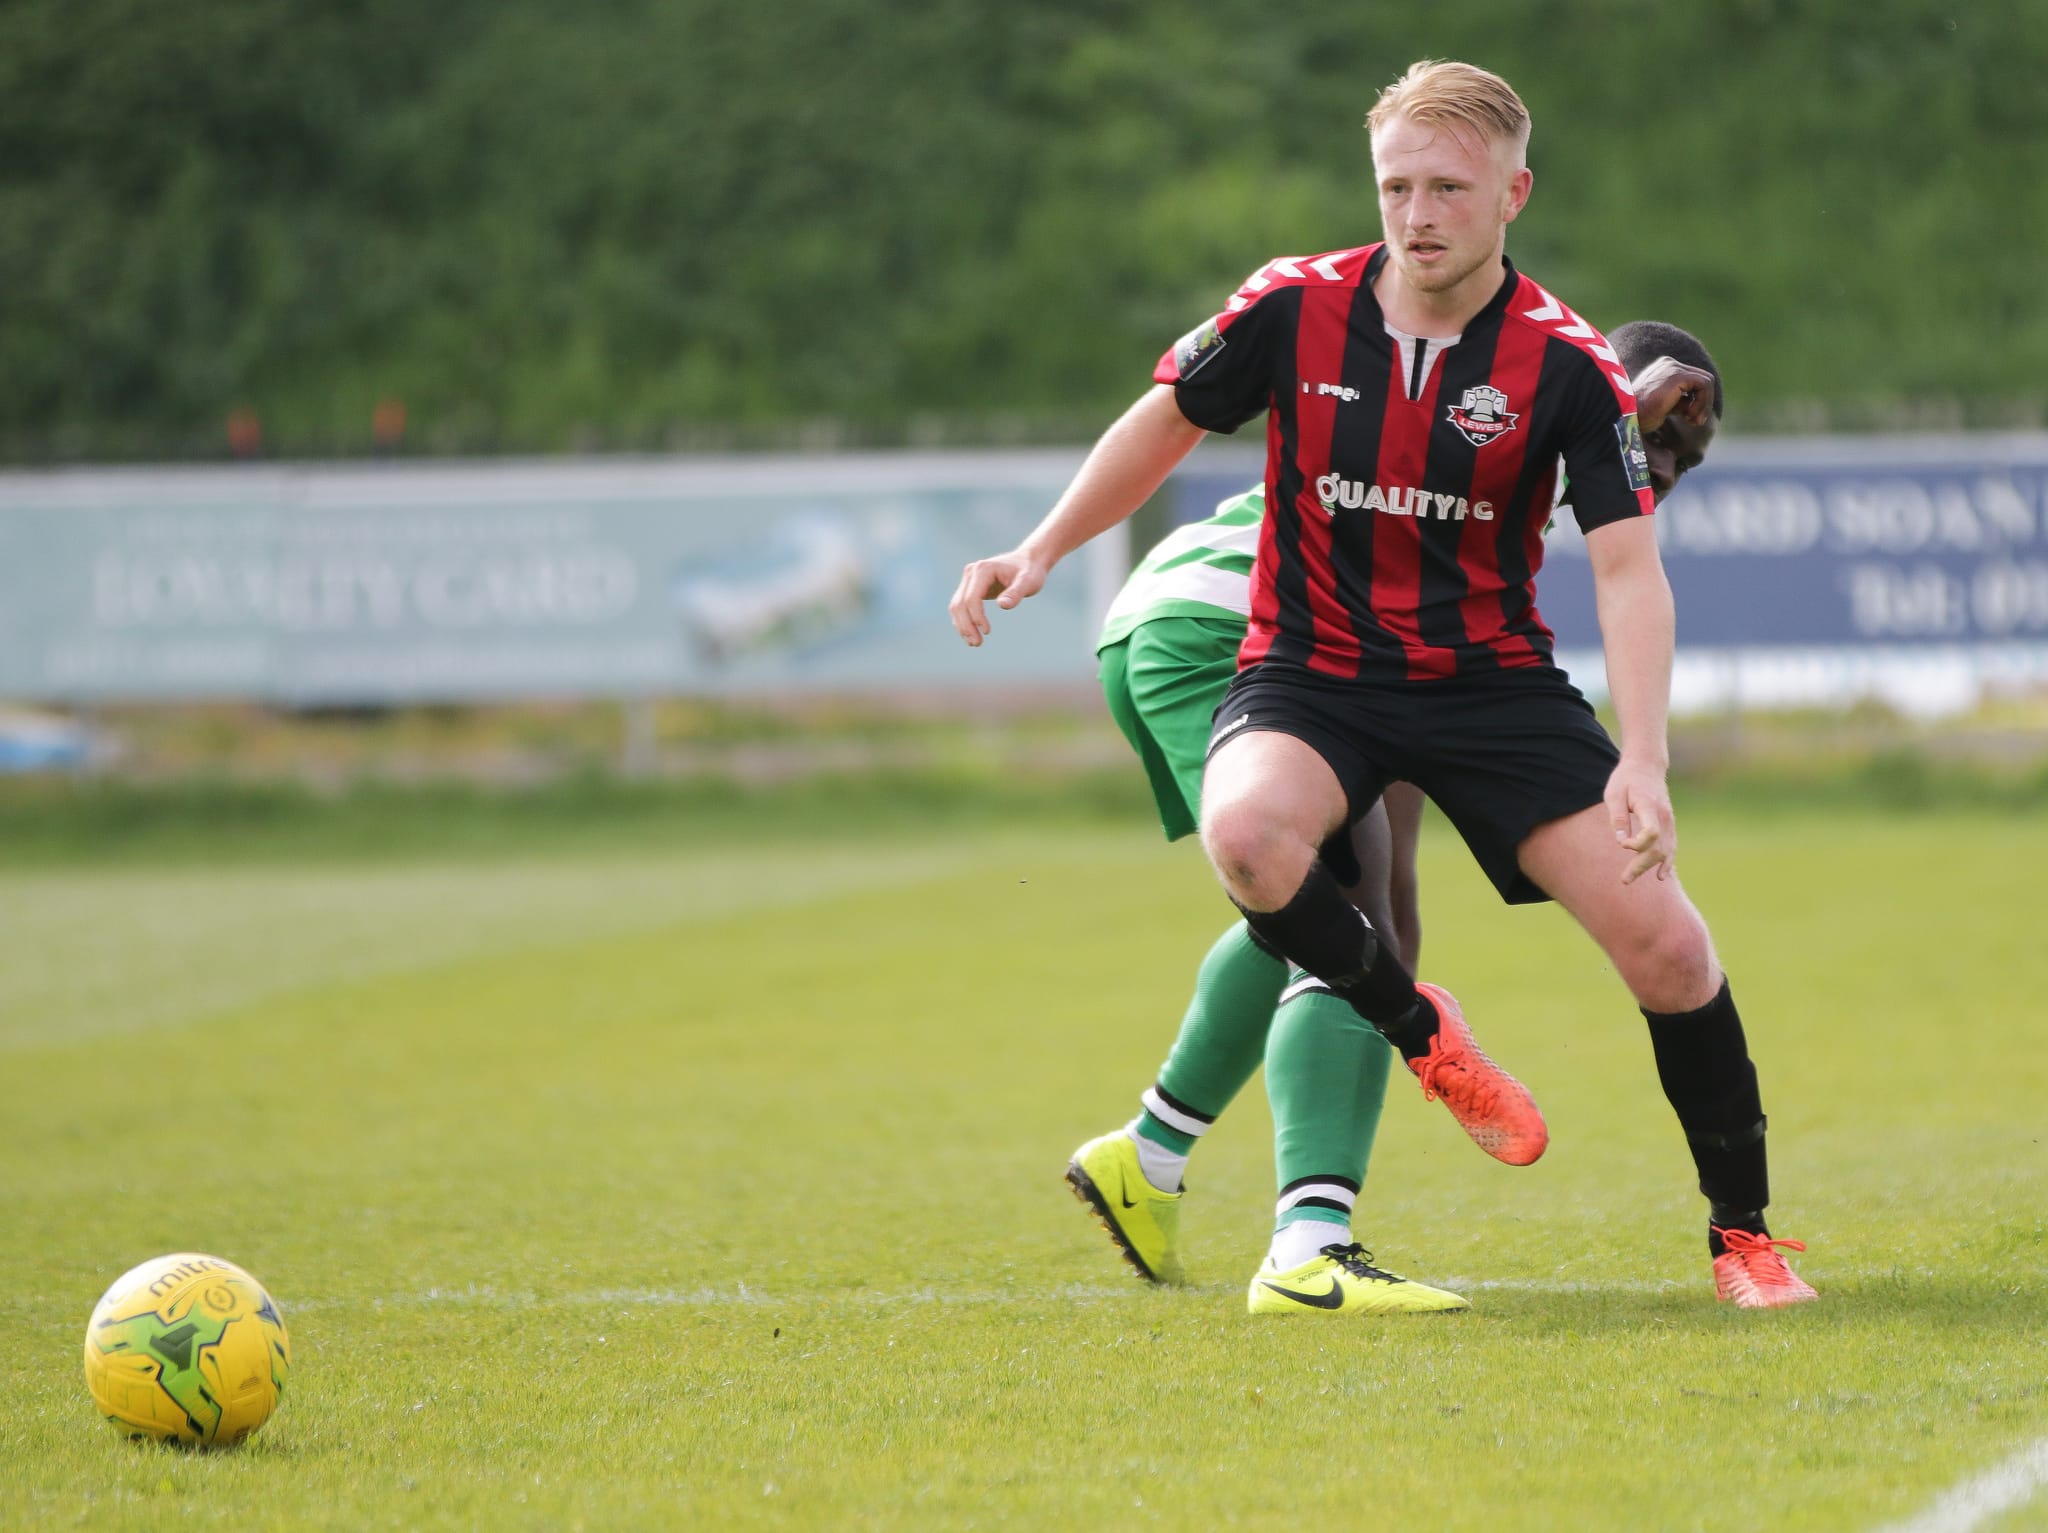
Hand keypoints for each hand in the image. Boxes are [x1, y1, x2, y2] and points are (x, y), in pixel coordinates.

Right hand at [949, 547, 1051, 646]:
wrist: (1029, 561)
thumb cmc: (1031, 571)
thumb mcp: (1028, 582)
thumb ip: (1016, 593)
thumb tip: (1002, 605)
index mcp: (983, 570)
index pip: (972, 597)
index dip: (976, 617)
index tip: (987, 632)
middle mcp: (971, 572)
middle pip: (960, 603)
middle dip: (966, 625)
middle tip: (977, 644)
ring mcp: (969, 579)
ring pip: (957, 606)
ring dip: (962, 626)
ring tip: (974, 643)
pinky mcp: (970, 587)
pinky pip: (961, 606)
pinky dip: (964, 621)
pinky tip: (971, 635)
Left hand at [1604, 757, 1675, 882]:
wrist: (1646, 766)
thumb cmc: (1626, 779)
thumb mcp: (1614, 794)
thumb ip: (1618, 818)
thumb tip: (1620, 842)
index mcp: (1650, 806)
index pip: (1651, 833)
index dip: (1638, 844)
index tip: (1623, 844)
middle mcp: (1664, 816)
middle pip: (1658, 848)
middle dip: (1641, 866)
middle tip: (1624, 880)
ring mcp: (1669, 820)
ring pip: (1666, 850)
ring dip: (1651, 867)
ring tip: (1632, 879)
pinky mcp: (1669, 824)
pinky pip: (1671, 846)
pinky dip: (1667, 861)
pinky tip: (1661, 875)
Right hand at [1628, 357, 1715, 434]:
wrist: (1625, 417)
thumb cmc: (1638, 417)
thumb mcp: (1663, 407)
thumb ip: (1679, 401)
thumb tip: (1695, 406)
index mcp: (1663, 369)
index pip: (1693, 380)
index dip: (1698, 400)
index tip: (1690, 419)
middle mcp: (1669, 364)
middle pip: (1702, 379)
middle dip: (1704, 402)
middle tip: (1696, 422)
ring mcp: (1673, 367)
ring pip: (1706, 382)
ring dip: (1704, 404)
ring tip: (1693, 421)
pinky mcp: (1677, 375)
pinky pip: (1704, 385)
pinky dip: (1702, 402)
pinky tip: (1689, 416)